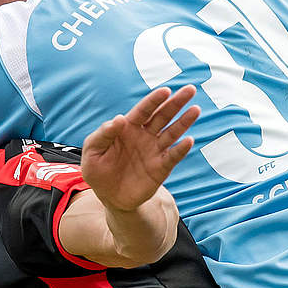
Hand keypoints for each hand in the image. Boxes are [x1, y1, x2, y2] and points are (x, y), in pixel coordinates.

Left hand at [81, 85, 199, 212]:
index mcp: (128, 127)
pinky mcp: (162, 168)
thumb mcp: (92, 152)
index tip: (165, 91)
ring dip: (184, 121)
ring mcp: (155, 150)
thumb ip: (103, 134)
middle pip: (163, 116)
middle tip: (190, 90)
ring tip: (195, 110)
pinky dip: (181, 149)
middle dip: (176, 103)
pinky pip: (173, 156)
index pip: (143, 110)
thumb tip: (120, 119)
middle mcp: (145, 135)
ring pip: (172, 132)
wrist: (110, 197)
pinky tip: (188, 140)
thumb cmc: (98, 171)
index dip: (154, 100)